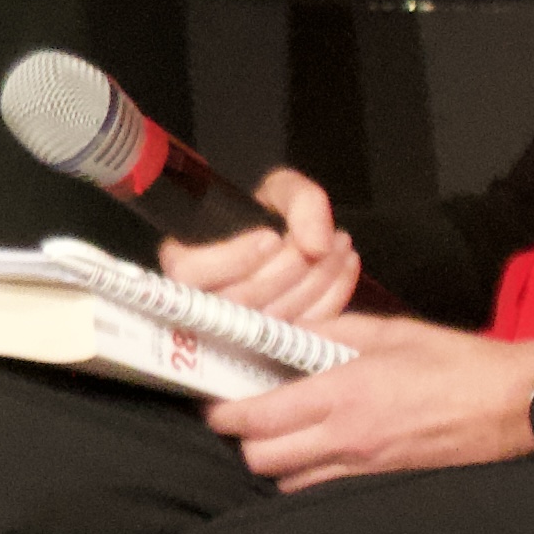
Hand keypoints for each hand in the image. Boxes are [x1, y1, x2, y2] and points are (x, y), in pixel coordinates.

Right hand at [164, 165, 361, 327]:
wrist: (290, 238)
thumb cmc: (272, 215)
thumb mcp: (280, 190)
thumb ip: (300, 202)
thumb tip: (316, 246)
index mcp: (187, 265)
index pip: (189, 273)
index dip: (233, 259)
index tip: (272, 238)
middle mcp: (206, 304)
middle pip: (238, 299)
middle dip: (286, 269)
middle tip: (319, 243)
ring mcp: (242, 332)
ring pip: (272, 318)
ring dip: (316, 279)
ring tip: (340, 243)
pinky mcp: (278, 344)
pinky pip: (304, 330)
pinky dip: (333, 295)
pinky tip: (346, 262)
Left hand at [209, 318, 533, 490]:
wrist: (514, 404)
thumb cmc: (454, 361)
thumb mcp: (387, 330)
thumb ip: (329, 331)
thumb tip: (287, 333)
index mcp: (343, 395)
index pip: (260, 418)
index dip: (225, 413)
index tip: (213, 402)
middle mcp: (347, 438)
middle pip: (263, 460)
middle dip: (242, 441)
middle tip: (242, 415)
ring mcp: (365, 466)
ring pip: (289, 482)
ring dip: (274, 461)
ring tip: (276, 432)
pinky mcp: (382, 480)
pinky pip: (324, 487)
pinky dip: (306, 473)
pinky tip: (312, 448)